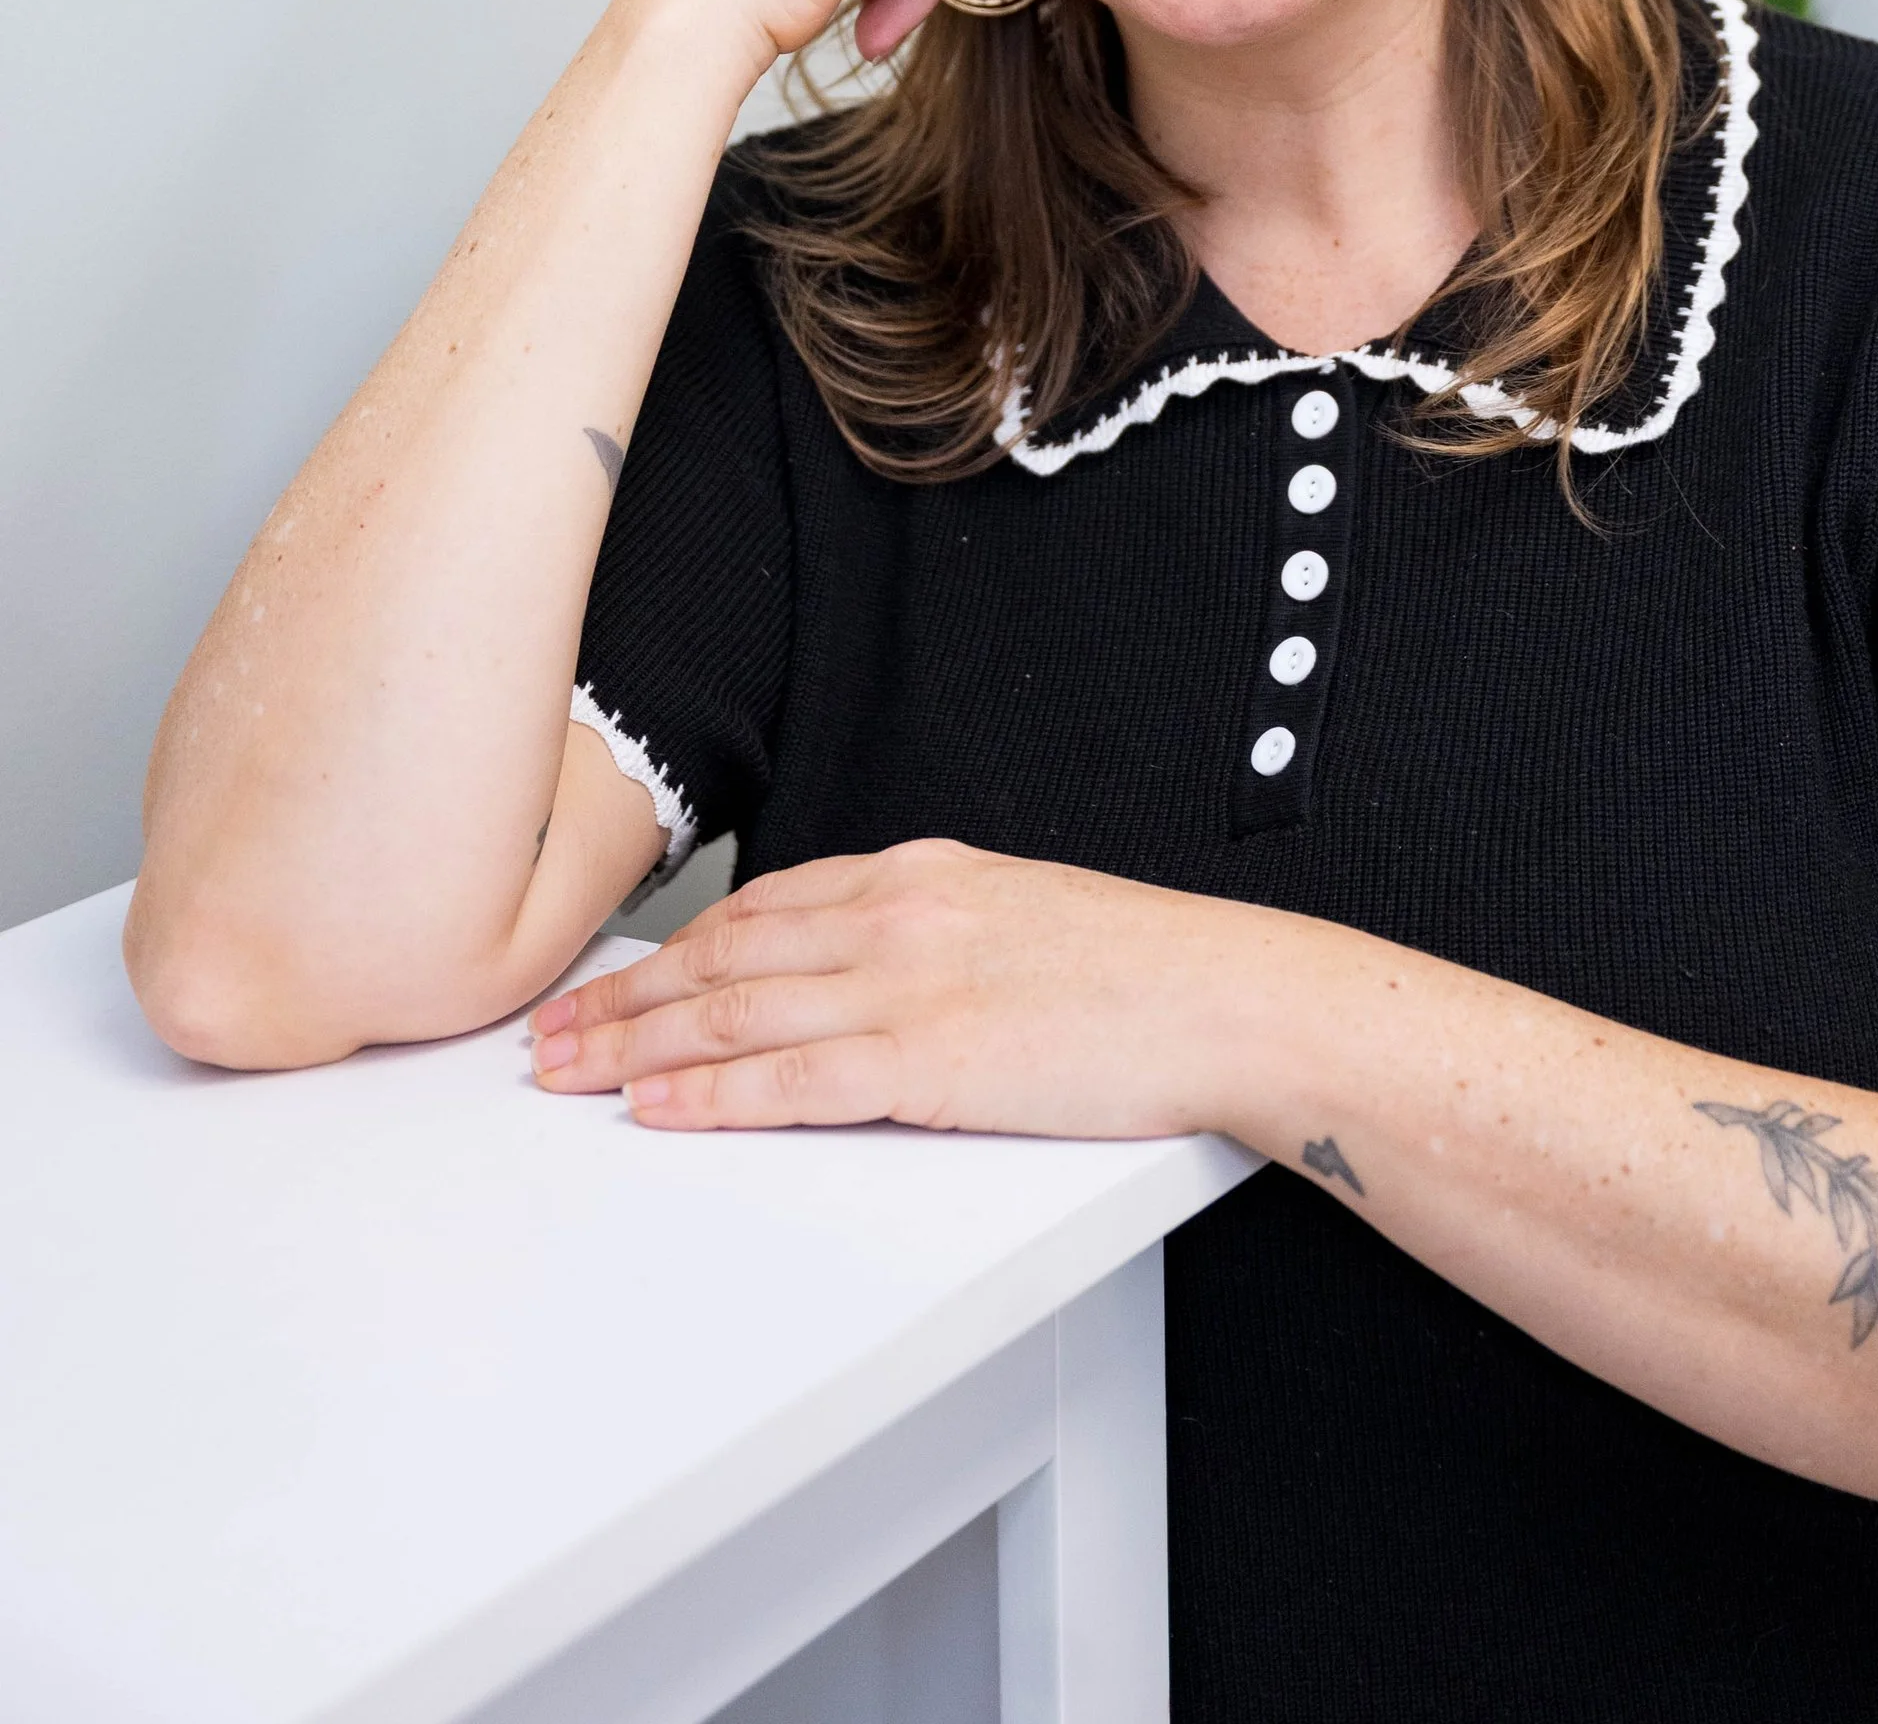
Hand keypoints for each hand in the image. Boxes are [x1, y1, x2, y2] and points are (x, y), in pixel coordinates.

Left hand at [528, 839, 1281, 1134]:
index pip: (762, 907)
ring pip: (735, 1015)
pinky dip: (710, 1097)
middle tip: (547, 1033)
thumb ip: (933, 932)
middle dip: (624, 998)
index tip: (614, 977)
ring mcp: (909, 985)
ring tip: (567, 1074)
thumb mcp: (1020, 915)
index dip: (674, 949)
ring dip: (636, 1047)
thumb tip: (865, 967)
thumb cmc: (1140, 971)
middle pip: (725, 958)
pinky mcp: (929, 1061)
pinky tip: (656, 1109)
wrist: (1223, 994)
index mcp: (920, 875)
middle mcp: (898, 916)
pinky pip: (792, 1082)